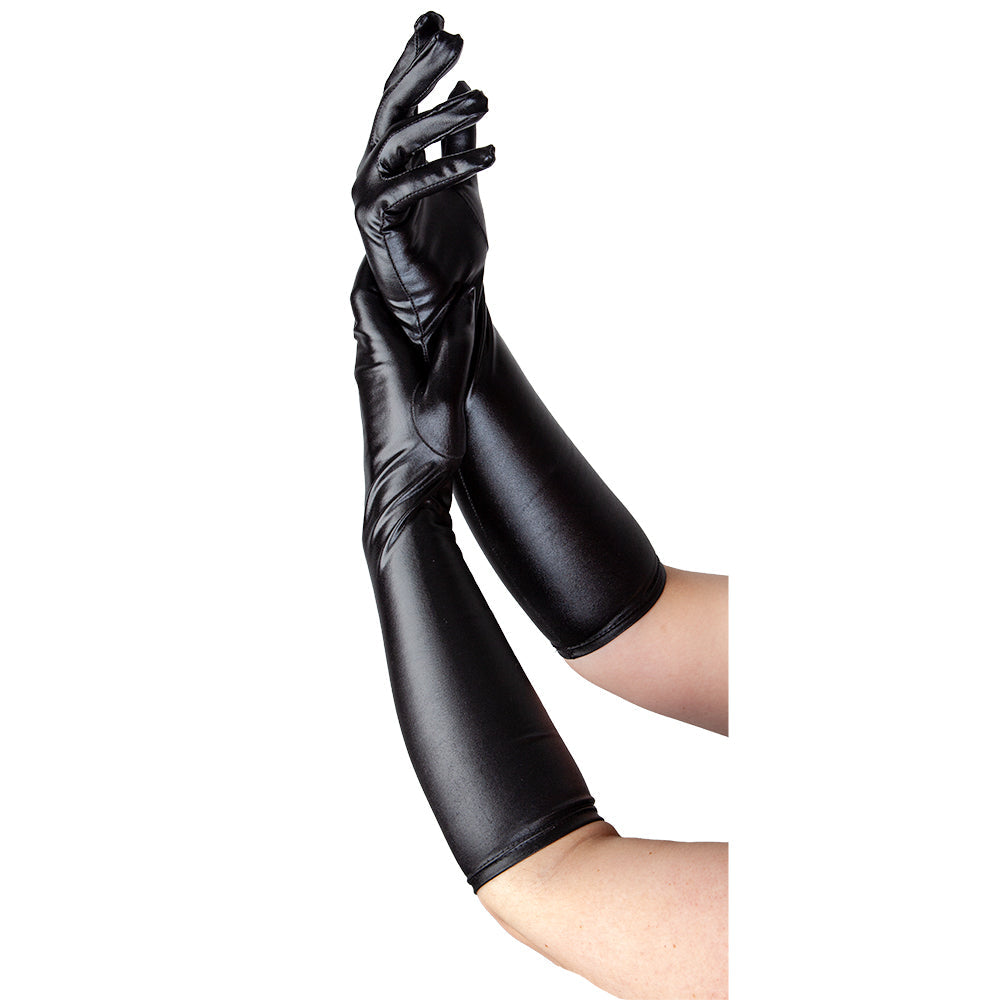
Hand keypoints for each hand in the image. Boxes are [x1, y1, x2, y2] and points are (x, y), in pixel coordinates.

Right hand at [352, 11, 493, 343]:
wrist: (440, 305)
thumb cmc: (448, 250)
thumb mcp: (464, 182)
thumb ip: (459, 139)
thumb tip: (468, 87)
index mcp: (392, 155)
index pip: (402, 94)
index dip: (416, 56)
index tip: (437, 18)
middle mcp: (374, 167)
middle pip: (394, 104)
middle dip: (421, 67)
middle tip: (455, 36)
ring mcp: (369, 193)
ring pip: (400, 139)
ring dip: (443, 116)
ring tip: (486, 99)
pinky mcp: (375, 223)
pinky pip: (411, 187)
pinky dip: (449, 169)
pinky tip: (490, 154)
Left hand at [352, 259, 475, 566]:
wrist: (399, 505)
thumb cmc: (422, 456)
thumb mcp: (447, 398)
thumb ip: (455, 349)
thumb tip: (463, 303)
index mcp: (380, 355)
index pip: (365, 292)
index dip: (375, 261)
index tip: (393, 235)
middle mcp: (368, 364)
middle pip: (366, 304)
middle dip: (384, 274)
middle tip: (411, 248)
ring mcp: (373, 383)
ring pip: (375, 328)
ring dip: (392, 303)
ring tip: (421, 280)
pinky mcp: (382, 400)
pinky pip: (385, 350)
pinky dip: (399, 331)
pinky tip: (425, 333)